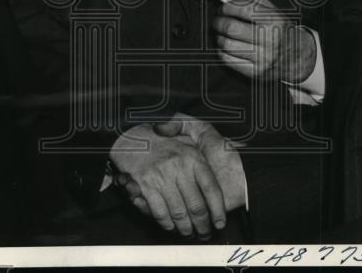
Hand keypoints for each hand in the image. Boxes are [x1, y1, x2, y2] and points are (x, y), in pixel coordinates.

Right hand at [117, 114, 245, 228]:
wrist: (132, 132)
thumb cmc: (164, 136)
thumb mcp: (189, 128)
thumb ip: (205, 134)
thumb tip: (229, 146)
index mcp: (193, 156)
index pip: (211, 188)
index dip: (217, 209)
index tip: (219, 222)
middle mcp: (179, 167)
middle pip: (196, 205)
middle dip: (202, 225)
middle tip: (204, 233)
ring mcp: (161, 177)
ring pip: (179, 212)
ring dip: (185, 228)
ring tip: (190, 233)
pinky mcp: (146, 185)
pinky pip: (159, 211)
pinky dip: (166, 223)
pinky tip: (171, 226)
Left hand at [212, 0, 315, 81]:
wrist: (297, 56)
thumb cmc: (280, 31)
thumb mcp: (273, 11)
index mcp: (274, 21)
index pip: (244, 9)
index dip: (228, 6)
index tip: (223, 6)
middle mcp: (270, 39)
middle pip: (231, 27)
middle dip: (219, 21)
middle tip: (218, 19)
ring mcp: (263, 57)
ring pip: (227, 44)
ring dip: (219, 36)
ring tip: (223, 33)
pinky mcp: (256, 72)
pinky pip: (228, 60)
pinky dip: (222, 51)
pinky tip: (227, 47)